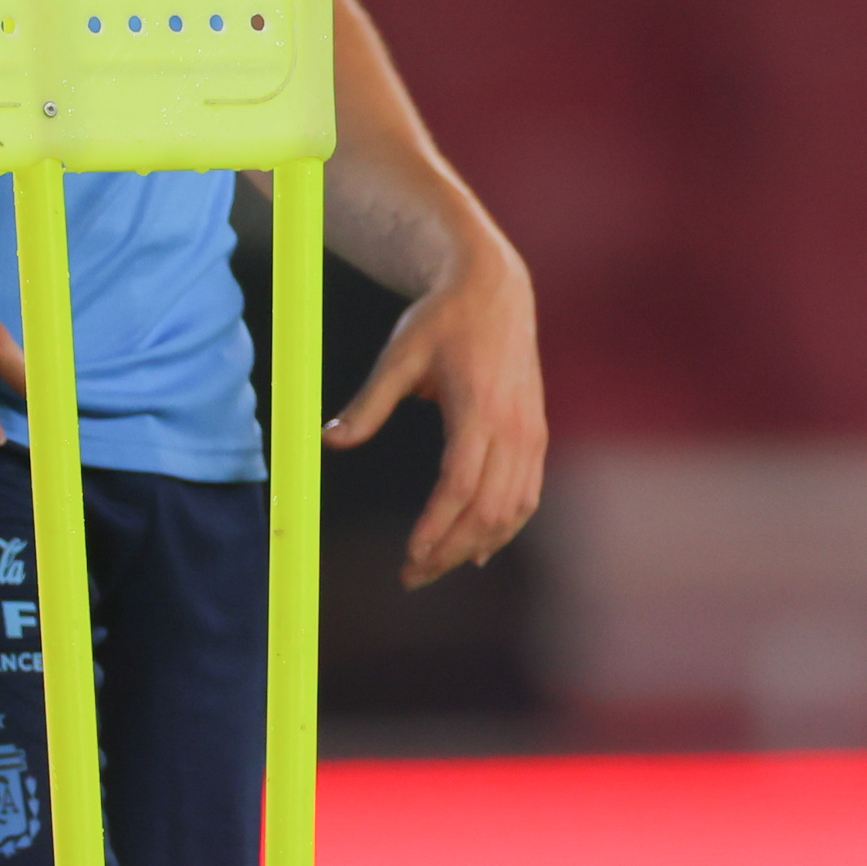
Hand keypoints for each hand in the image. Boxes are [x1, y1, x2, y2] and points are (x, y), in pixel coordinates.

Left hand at [332, 230, 545, 585]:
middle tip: (411, 576)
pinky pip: (528, 495)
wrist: (496, 289)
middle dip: (449, 549)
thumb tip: (329, 441)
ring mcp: (531, 432)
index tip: (410, 555)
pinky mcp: (537, 434)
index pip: (460, 483)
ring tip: (437, 567)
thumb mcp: (399, 356)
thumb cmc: (443, 319)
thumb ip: (367, 404)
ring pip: (513, 509)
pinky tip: (479, 548)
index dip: (436, 526)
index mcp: (478, 407)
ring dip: (476, 545)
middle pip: (488, 508)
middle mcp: (513, 425)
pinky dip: (505, 527)